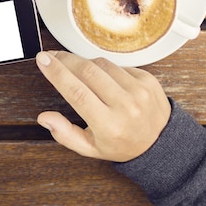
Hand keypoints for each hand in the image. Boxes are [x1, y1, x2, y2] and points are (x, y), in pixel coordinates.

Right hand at [35, 51, 170, 161]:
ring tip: (76, 69)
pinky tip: (103, 78)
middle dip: (65, 60)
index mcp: (108, 125)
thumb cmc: (123, 144)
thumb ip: (65, 134)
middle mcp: (125, 106)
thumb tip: (44, 117)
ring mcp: (139, 90)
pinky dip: (105, 68)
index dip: (57, 73)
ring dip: (84, 63)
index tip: (43, 60)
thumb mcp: (90, 148)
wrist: (161, 143)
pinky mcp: (147, 79)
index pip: (76, 92)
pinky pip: (118, 65)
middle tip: (51, 57)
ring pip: (101, 64)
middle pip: (87, 71)